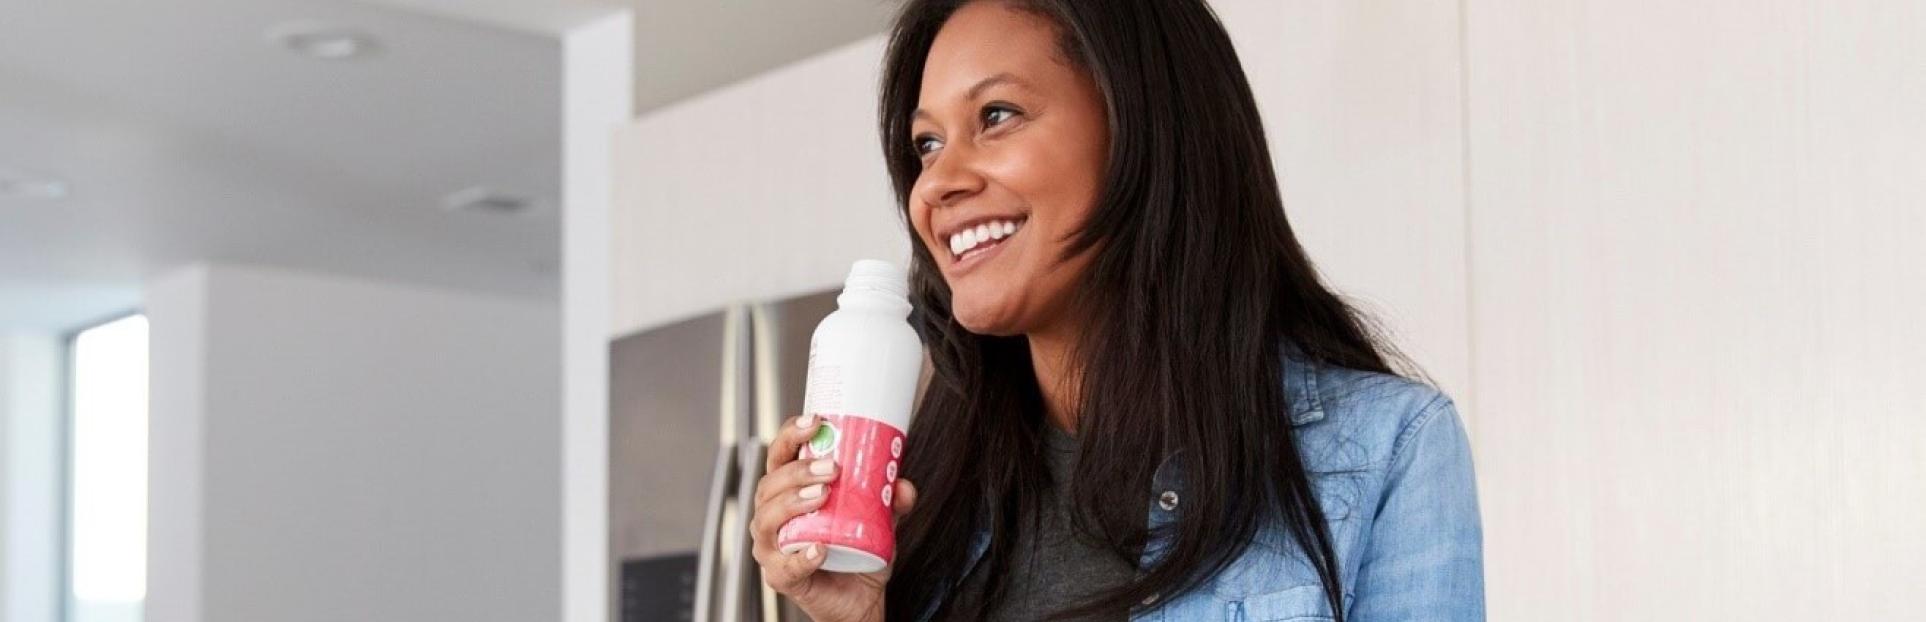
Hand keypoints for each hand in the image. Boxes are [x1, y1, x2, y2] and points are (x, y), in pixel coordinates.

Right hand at [750, 413, 918, 621]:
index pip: (779, 456)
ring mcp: (772, 548)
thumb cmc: (857, 551)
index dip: (789, 435)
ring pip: (767, 520)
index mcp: (788, 492)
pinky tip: (819, 548)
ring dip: (793, 502)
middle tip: (832, 468)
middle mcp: (771, 516)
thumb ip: (891, 499)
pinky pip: (785, 567)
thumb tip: (902, 484)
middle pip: (769, 485)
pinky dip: (802, 557)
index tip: (814, 422)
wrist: (859, 598)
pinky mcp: (781, 578)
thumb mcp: (880, 518)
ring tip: (822, 495)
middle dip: (797, 471)